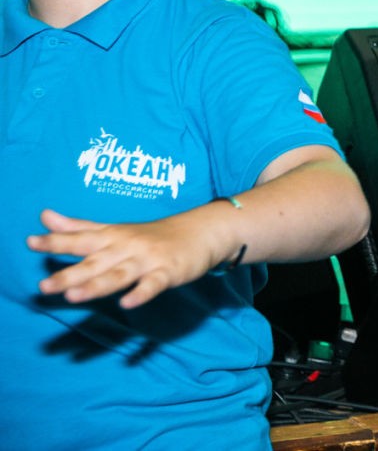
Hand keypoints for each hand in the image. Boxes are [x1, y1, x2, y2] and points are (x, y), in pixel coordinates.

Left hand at [27, 207, 234, 309]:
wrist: (202, 231)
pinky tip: (128, 303)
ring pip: (118, 275)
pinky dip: (141, 293)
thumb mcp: (114, 229)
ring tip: (74, 296)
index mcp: (112, 237)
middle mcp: (126, 247)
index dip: (56, 241)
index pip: (80, 238)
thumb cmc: (152, 235)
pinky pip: (153, 284)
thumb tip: (43, 216)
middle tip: (44, 287)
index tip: (31, 242)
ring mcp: (147, 260)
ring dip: (97, 285)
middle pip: (94, 262)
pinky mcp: (168, 272)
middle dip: (69, 275)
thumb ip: (78, 227)